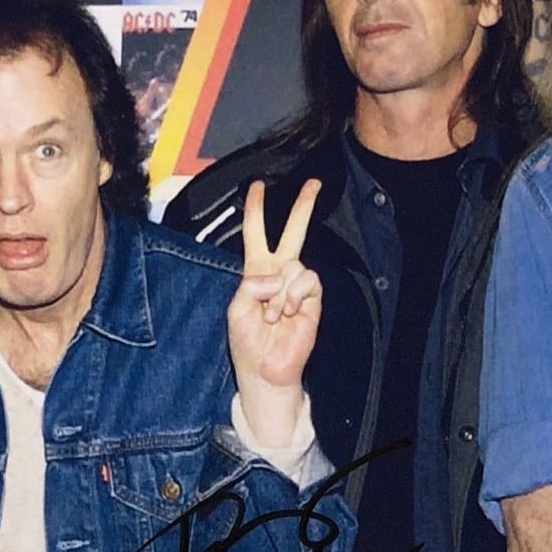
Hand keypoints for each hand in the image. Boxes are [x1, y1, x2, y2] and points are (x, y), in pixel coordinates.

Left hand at [227, 180, 321, 443]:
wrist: (266, 368)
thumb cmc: (247, 341)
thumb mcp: (237, 308)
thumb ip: (252, 284)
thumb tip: (278, 276)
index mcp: (256, 272)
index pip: (256, 233)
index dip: (255, 209)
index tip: (257, 186)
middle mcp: (279, 274)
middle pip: (292, 232)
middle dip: (303, 206)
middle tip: (314, 183)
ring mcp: (297, 286)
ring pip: (295, 264)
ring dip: (280, 292)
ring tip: (274, 316)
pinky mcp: (313, 298)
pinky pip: (307, 279)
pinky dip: (294, 295)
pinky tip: (288, 313)